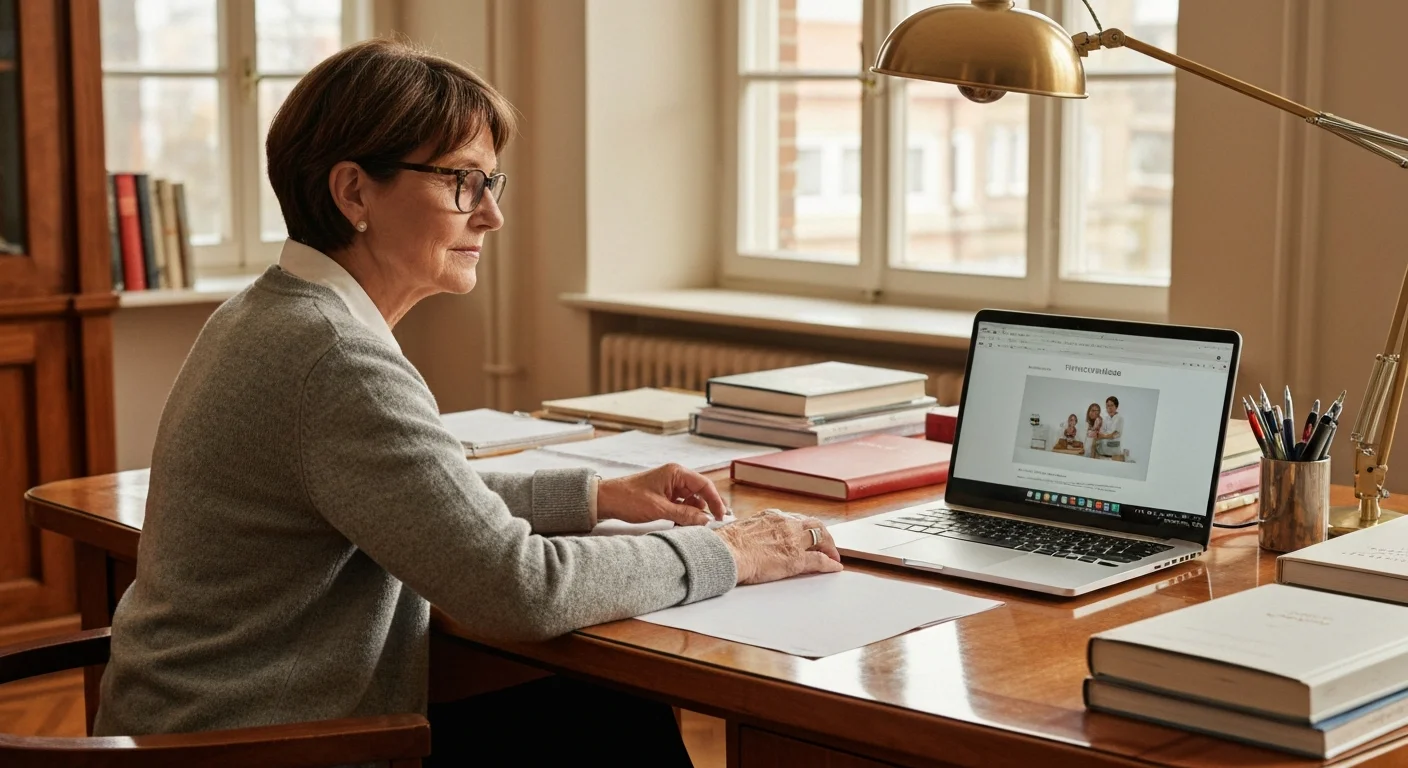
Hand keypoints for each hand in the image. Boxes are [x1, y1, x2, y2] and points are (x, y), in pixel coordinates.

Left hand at [596, 463, 728, 526]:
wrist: (606, 500)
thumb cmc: (629, 499)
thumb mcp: (658, 509)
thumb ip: (684, 515)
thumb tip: (706, 520)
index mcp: (676, 473)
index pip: (704, 485)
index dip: (716, 501)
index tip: (722, 516)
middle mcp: (675, 477)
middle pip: (701, 492)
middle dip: (709, 507)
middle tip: (718, 522)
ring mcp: (670, 487)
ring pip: (692, 500)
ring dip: (696, 513)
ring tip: (698, 526)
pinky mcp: (664, 496)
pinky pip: (682, 505)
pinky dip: (686, 515)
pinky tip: (686, 525)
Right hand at [713, 509, 842, 584]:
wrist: (727, 552)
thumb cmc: (726, 544)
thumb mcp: (741, 530)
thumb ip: (751, 532)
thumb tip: (746, 540)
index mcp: (771, 516)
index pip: (795, 519)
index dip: (804, 528)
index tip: (807, 534)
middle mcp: (785, 524)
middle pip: (813, 525)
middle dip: (823, 534)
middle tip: (827, 545)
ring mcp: (793, 541)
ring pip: (821, 538)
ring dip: (829, 547)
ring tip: (833, 556)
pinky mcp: (796, 559)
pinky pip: (819, 560)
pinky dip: (830, 564)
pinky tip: (834, 567)